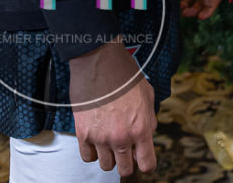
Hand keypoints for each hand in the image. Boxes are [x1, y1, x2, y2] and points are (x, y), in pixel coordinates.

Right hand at [70, 38, 157, 174]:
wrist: (100, 61)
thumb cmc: (124, 73)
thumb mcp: (148, 94)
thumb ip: (149, 119)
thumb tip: (148, 133)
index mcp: (140, 128)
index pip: (146, 164)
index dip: (146, 164)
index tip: (144, 160)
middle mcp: (121, 137)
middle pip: (125, 170)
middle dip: (128, 162)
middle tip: (127, 151)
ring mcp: (101, 138)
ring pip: (106, 166)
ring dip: (110, 156)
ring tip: (111, 141)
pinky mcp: (83, 134)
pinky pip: (87, 157)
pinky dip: (92, 152)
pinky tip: (97, 140)